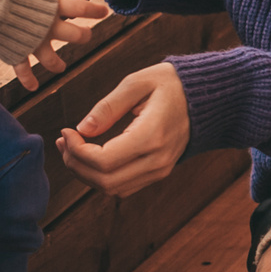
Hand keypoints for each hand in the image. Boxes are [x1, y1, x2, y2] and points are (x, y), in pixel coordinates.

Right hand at [10, 0, 111, 90]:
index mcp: (51, 2)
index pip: (80, 6)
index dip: (93, 9)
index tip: (104, 12)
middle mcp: (46, 24)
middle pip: (75, 34)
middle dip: (83, 35)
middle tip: (86, 35)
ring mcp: (31, 40)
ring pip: (52, 58)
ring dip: (58, 64)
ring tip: (61, 67)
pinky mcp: (15, 50)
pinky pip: (23, 68)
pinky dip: (28, 78)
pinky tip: (33, 86)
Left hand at [56, 61, 188, 194]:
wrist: (207, 97)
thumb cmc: (171, 83)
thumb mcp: (137, 83)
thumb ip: (107, 106)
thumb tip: (82, 129)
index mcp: (152, 136)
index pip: (103, 161)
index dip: (76, 151)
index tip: (66, 130)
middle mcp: (158, 160)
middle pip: (104, 181)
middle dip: (76, 164)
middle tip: (64, 140)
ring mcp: (160, 170)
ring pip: (112, 188)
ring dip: (85, 173)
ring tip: (71, 147)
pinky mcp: (158, 172)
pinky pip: (123, 186)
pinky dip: (101, 176)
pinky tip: (90, 155)